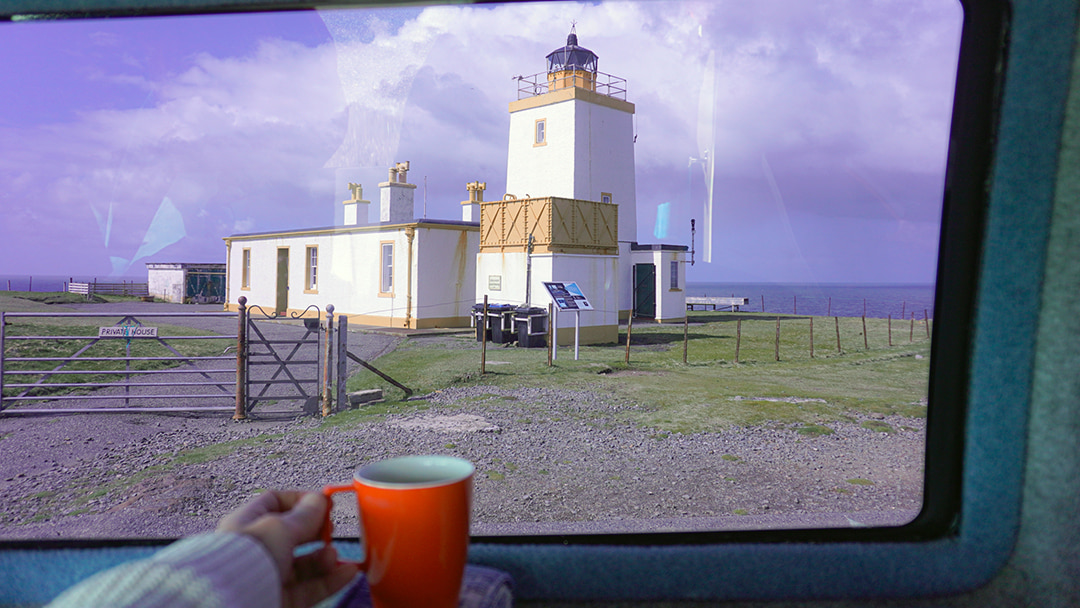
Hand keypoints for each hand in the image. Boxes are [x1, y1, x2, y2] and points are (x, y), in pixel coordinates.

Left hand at [218, 491, 358, 607]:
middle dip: (316, 530)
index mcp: (247, 525)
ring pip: (305, 564)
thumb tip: (319, 499)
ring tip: (334, 555)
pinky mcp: (281, 599)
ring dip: (325, 557)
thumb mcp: (279, 529)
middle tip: (331, 527)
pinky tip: (346, 572)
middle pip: (294, 535)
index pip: (275, 503)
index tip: (323, 502)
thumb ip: (304, 516)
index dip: (301, 500)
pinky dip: (331, 580)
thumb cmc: (244, 560)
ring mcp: (270, 575)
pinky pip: (311, 588)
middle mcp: (258, 550)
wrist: (232, 603)